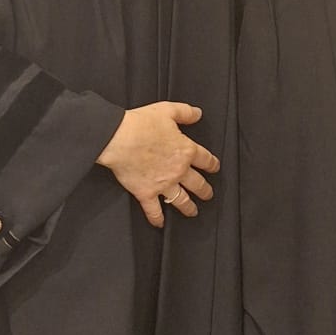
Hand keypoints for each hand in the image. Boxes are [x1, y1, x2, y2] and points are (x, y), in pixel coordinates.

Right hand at [96, 102, 219, 227]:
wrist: (120, 138)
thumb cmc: (142, 124)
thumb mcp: (169, 110)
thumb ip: (186, 112)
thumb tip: (198, 114)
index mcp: (186, 150)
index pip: (205, 159)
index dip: (212, 164)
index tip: (215, 168)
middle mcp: (178, 170)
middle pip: (197, 183)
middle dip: (205, 190)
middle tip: (209, 195)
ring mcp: (163, 184)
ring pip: (181, 199)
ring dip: (188, 207)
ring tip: (194, 212)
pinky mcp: (145, 193)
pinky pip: (154, 210)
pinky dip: (157, 218)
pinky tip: (161, 224)